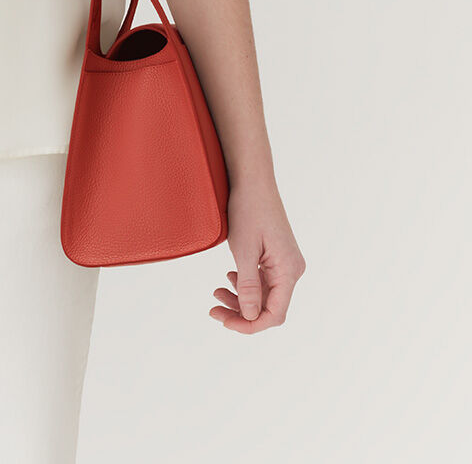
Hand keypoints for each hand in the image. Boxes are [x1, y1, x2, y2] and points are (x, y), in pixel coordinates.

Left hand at [209, 175, 305, 333]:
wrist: (252, 181)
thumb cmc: (249, 210)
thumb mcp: (244, 251)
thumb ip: (248, 286)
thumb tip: (249, 317)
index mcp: (289, 271)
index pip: (274, 314)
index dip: (250, 324)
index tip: (225, 322)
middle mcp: (292, 270)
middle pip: (269, 307)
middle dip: (241, 313)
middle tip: (214, 309)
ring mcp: (285, 263)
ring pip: (264, 295)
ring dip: (241, 299)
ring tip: (216, 292)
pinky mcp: (276, 256)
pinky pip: (263, 281)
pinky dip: (246, 285)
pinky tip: (230, 278)